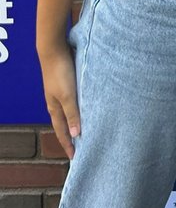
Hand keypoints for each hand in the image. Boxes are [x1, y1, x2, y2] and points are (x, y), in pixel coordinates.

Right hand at [39, 41, 80, 158]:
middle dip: (73, 136)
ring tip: (88, 131)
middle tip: (83, 148)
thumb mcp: (68, 95)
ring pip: (70, 113)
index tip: (75, 158)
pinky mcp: (68, 84)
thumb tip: (77, 134)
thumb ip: (73, 114)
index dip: (69, 145)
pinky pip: (75, 102)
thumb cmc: (60, 73)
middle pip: (66, 124)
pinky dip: (80, 110)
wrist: (54, 50)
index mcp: (55, 109)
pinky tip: (89, 108)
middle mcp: (57, 103)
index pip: (62, 132)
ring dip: (78, 122)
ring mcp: (62, 94)